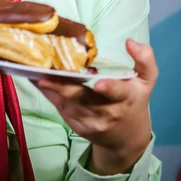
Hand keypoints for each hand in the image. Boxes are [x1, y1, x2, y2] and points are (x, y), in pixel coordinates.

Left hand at [34, 39, 157, 174]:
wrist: (126, 138)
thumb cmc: (134, 101)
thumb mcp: (146, 81)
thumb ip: (144, 60)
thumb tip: (131, 42)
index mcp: (126, 98)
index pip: (118, 93)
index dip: (109, 89)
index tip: (99, 84)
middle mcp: (106, 112)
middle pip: (83, 99)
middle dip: (63, 88)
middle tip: (45, 75)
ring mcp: (89, 121)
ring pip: (66, 103)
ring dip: (49, 87)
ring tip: (34, 70)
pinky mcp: (75, 124)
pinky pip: (59, 107)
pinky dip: (47, 92)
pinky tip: (35, 78)